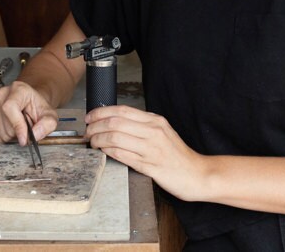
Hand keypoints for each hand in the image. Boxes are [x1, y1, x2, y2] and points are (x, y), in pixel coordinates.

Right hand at [0, 80, 59, 144]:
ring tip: (17, 127)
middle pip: (5, 124)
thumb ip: (47, 125)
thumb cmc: (37, 107)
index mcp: (18, 89)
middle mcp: (2, 94)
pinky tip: (9, 128)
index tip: (24, 139)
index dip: (17, 126)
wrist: (29, 102)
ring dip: (10, 136)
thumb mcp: (50, 115)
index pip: (10, 108)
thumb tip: (35, 135)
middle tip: (25, 127)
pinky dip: (2, 136)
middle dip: (17, 133)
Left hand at [85, 105, 205, 201]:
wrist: (197, 174)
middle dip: (95, 126)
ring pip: (115, 138)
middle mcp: (153, 132)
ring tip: (92, 143)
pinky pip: (122, 155)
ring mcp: (151, 149)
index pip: (122, 110)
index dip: (101, 112)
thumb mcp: (162, 132)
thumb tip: (116, 123)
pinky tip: (103, 152)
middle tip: (87, 131)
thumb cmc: (177, 155)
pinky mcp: (149, 166)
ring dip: (98, 140)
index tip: (90, 117)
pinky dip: (108, 152)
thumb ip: (142, 126)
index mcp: (155, 121)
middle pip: (115, 122)